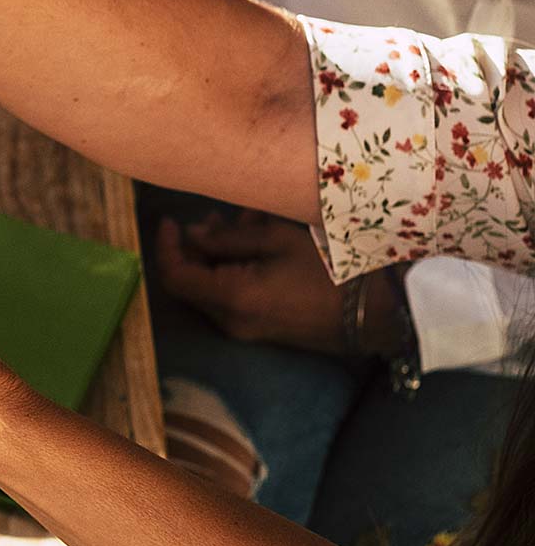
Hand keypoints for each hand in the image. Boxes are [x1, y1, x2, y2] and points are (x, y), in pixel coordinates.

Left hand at [154, 209, 388, 355]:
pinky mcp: (265, 328)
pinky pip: (237, 295)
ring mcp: (248, 328)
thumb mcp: (276, 241)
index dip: (166, 246)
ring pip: (216, 286)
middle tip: (216, 217)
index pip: (175, 275)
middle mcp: (231, 320)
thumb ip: (226, 239)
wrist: (378, 312)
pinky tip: (261, 242)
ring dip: (222, 253)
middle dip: (199, 245)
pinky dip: (238, 268)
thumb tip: (191, 236)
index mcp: (229, 298)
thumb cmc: (328, 269)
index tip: (170, 220)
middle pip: (194, 281)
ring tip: (245, 221)